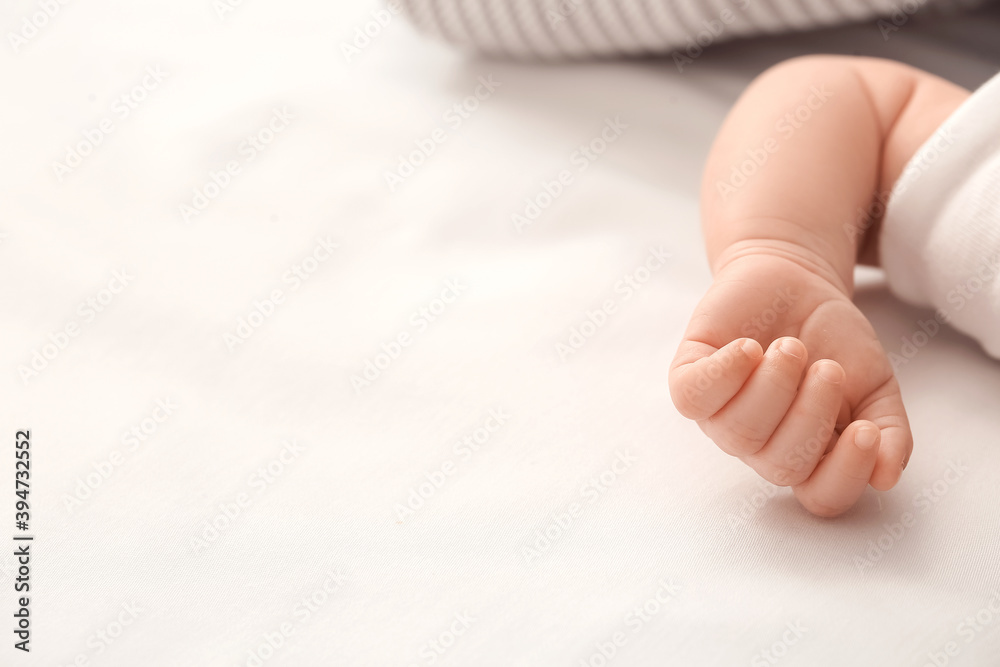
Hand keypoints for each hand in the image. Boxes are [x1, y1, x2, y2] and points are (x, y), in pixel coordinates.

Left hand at [669, 246, 911, 516]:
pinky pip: (693, 398)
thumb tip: (887, 477)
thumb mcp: (874, 382)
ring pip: (739, 433)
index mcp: (808, 453)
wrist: (794, 279)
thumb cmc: (831, 338)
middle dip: (811, 414)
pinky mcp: (689, 379)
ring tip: (789, 347)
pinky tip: (747, 348)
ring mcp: (720, 415)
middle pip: (781, 466)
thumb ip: (889, 428)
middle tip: (826, 368)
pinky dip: (723, 372)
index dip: (845, 474)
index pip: (822, 496)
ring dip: (773, 386)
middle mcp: (760, 443)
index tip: (865, 430)